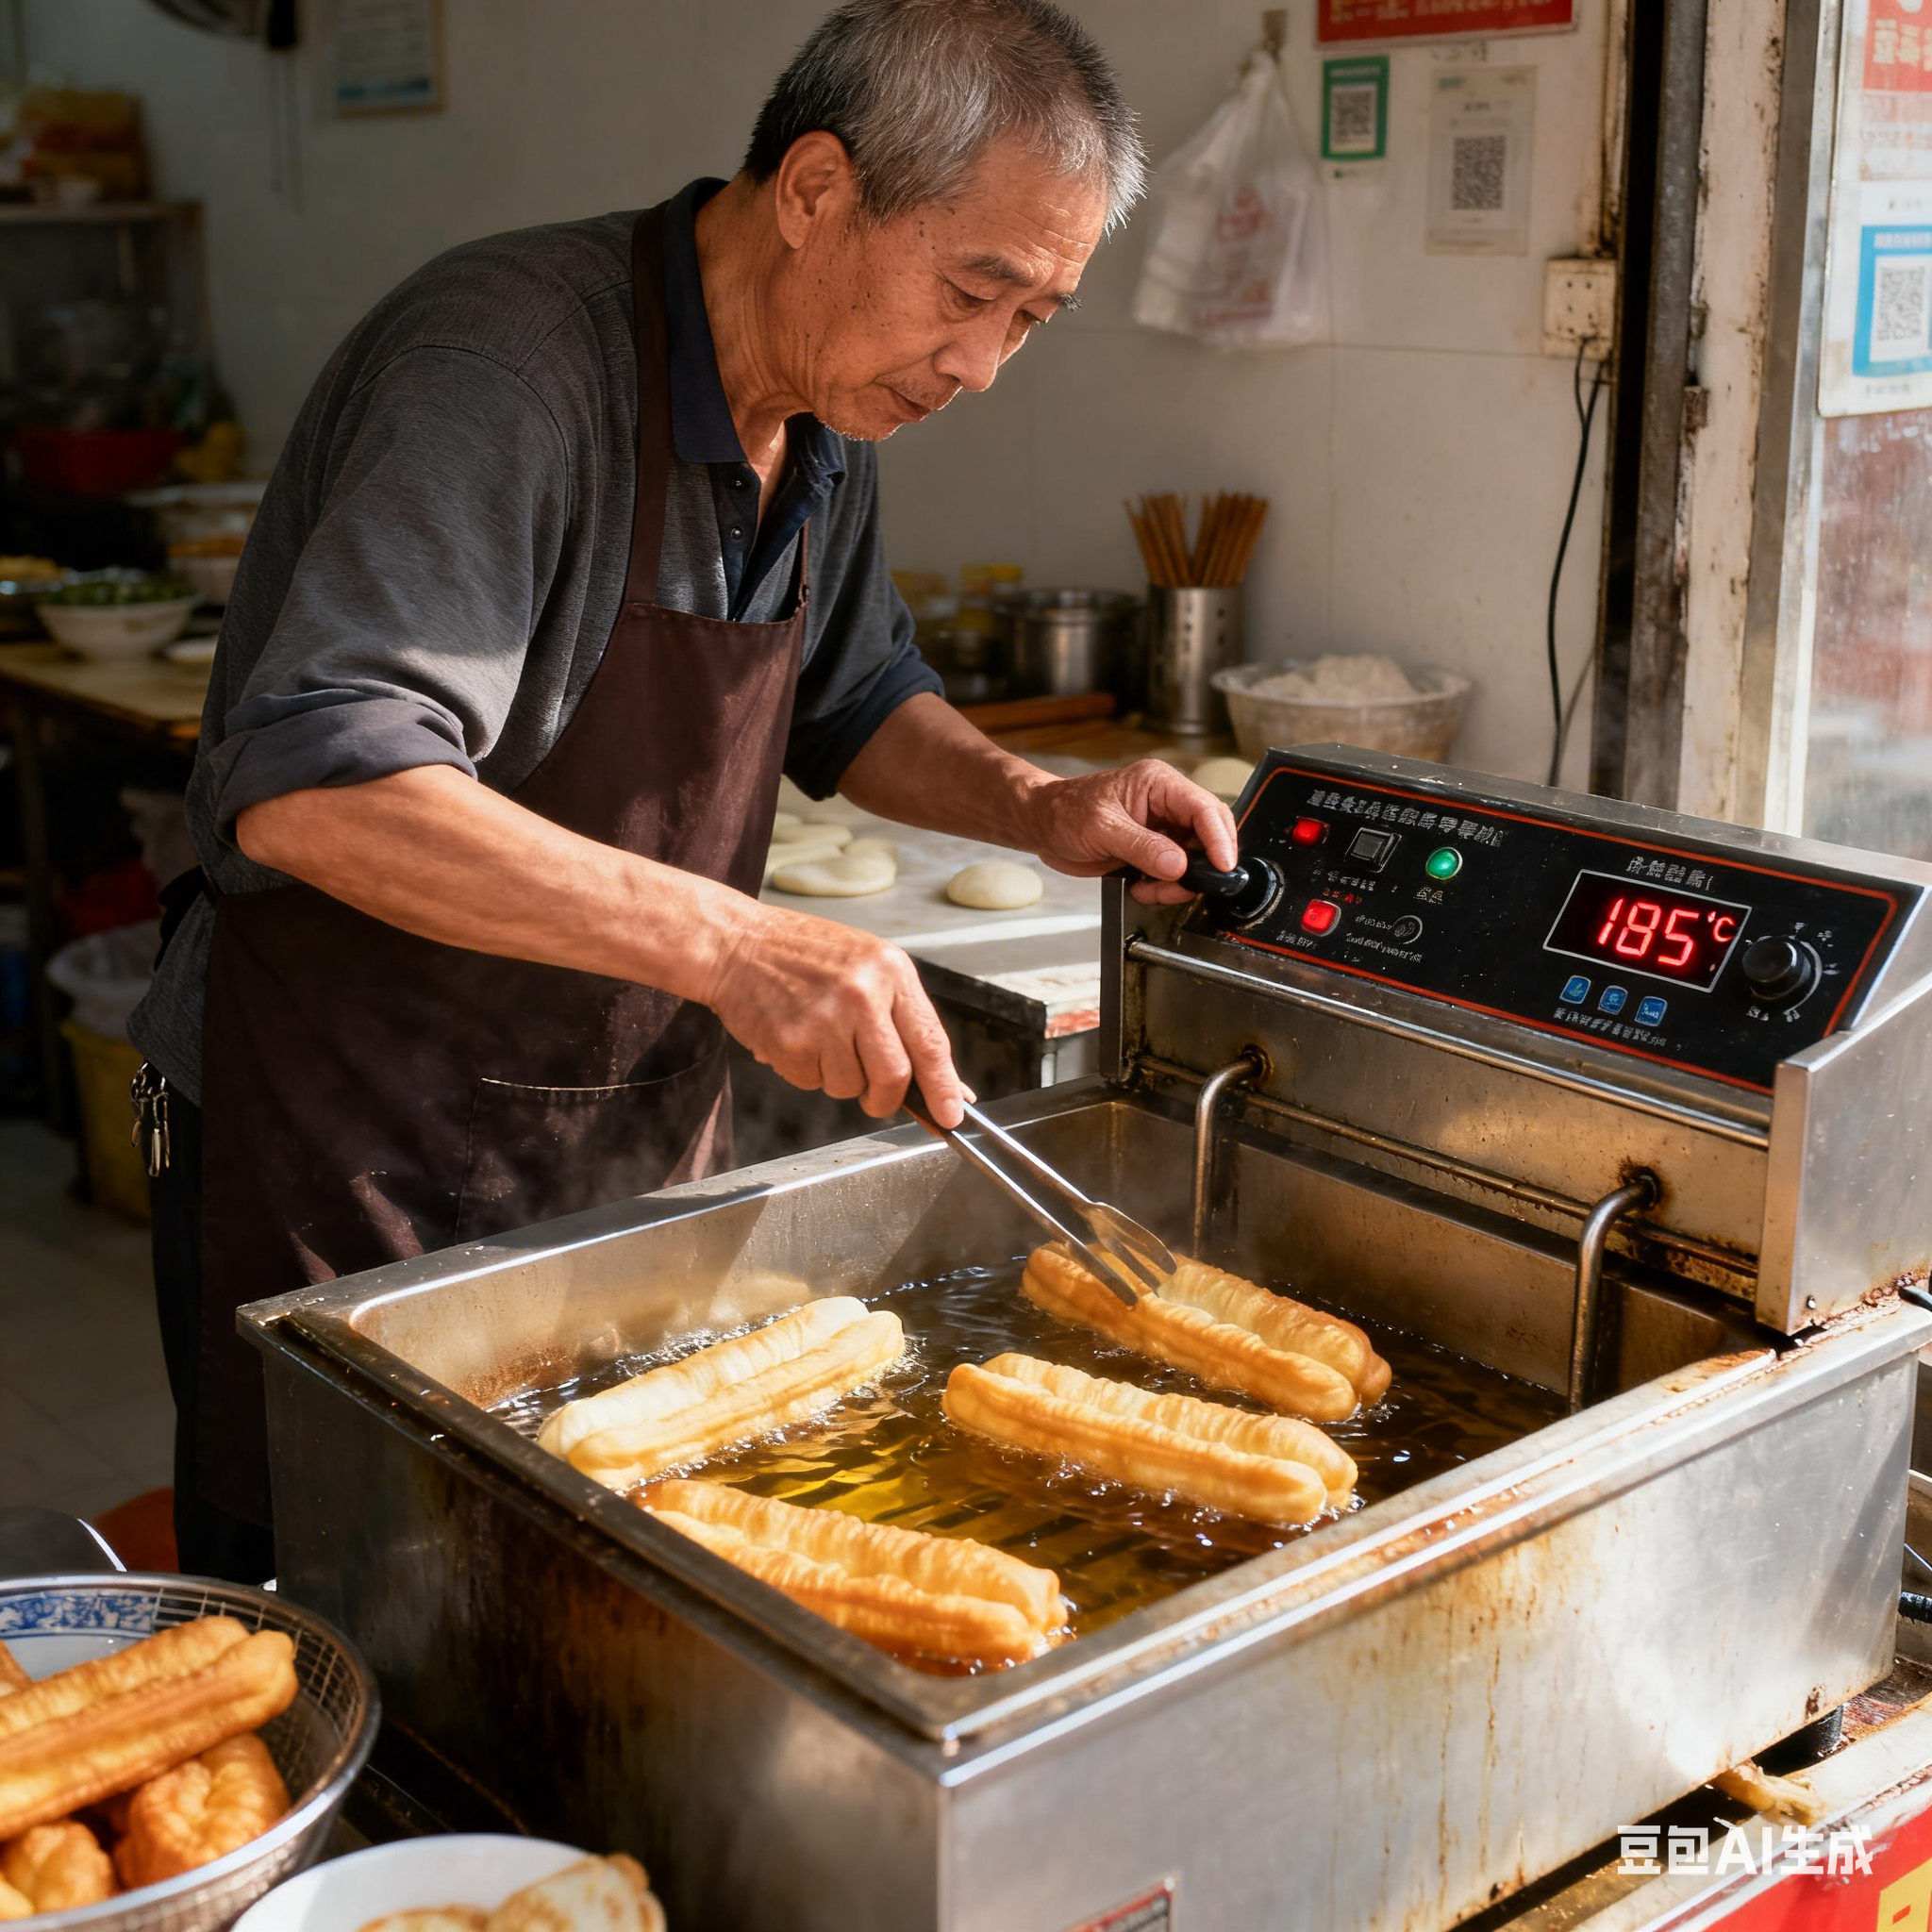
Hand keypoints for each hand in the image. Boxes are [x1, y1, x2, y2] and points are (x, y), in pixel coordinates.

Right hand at [701, 902, 967, 1126]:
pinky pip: (812, 1083)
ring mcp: (824, 1019)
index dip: (944, 1087)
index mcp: (891, 971)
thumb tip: (949, 1084)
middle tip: (875, 1095)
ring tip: (821, 1037)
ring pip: (850, 1086)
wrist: (737, 944)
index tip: (952, 1115)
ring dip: (839, 1078)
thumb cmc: (806, 955)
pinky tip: (796, 1037)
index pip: (930, 1042)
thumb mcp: (870, 967)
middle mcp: (861, 994)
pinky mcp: (790, 1043)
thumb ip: (906, 1021)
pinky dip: (807, 1072)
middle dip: (887, 1098)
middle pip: (893, 1076)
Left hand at [1023, 760, 1238, 903]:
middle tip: (1185, 886)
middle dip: (1202, 865)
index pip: (1204, 808)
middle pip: (1208, 833)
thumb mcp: (1103, 828)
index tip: (1223, 866)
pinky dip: (1165, 886)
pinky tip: (1142, 887)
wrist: (1042, 825)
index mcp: (1158, 783)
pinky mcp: (1154, 848)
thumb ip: (1143, 847)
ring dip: (1179, 881)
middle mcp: (1166, 802)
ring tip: (1151, 889)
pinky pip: (1176, 871)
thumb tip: (1178, 865)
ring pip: (1194, 857)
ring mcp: (1162, 826)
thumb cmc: (1064, 812)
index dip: (1219, 838)